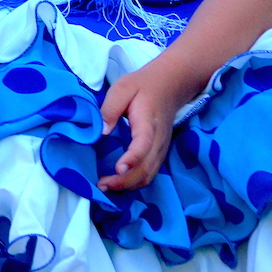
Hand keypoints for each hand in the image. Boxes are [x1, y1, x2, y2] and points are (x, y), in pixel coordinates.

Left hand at [97, 63, 192, 191]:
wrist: (170, 84)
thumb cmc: (143, 85)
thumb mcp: (123, 88)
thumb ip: (111, 108)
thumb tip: (101, 131)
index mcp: (148, 123)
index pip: (143, 145)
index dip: (132, 159)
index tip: (118, 169)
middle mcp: (158, 140)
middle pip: (146, 168)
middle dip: (124, 181)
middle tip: (101, 185)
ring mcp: (161, 148)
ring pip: (149, 174)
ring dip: (128, 185)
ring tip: (106, 187)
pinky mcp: (159, 152)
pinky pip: (149, 172)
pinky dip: (135, 181)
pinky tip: (118, 182)